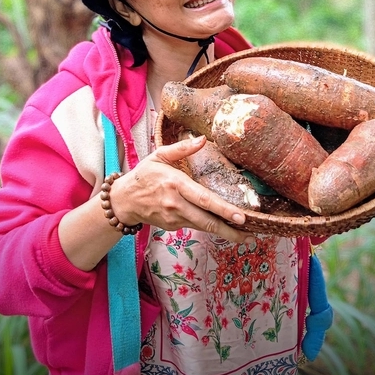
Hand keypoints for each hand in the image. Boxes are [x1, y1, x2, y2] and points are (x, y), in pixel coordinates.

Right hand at [109, 136, 254, 244]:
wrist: (124, 200)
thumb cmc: (144, 175)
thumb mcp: (159, 155)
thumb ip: (182, 148)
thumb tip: (203, 138)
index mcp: (175, 184)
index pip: (203, 199)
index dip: (223, 210)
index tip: (241, 217)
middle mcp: (176, 204)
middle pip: (207, 221)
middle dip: (230, 230)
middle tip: (250, 235)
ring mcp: (174, 218)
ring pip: (203, 227)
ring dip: (223, 232)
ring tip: (243, 235)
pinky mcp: (173, 226)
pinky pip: (194, 225)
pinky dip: (209, 227)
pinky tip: (223, 227)